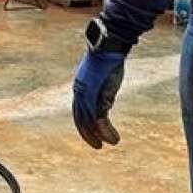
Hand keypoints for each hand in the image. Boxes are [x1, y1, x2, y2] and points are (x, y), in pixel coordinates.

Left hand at [71, 19, 134, 148]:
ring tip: (108, 144)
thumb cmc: (108, 57)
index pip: (78, 110)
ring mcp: (86, 95)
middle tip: (97, 145)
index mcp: (80, 86)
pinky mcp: (96, 97)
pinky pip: (99, 120)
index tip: (92, 132)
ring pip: (90, 122)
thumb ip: (102, 88)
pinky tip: (114, 139)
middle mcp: (80, 92)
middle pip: (80, 119)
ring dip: (99, 135)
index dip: (84, 123)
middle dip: (87, 134)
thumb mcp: (103, 75)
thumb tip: (106, 99)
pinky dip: (106, 132)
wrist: (108, 46)